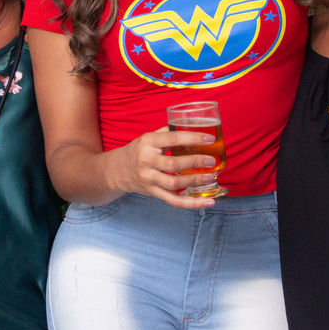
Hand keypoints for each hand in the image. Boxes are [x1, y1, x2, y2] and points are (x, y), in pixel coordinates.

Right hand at [102, 126, 219, 208]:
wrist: (117, 170)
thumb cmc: (138, 150)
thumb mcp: (148, 138)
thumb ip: (167, 133)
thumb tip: (193, 127)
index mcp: (147, 142)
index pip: (172, 139)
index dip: (192, 138)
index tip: (209, 139)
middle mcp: (146, 161)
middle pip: (173, 164)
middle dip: (195, 162)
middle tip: (211, 161)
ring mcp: (148, 179)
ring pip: (173, 184)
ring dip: (194, 181)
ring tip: (211, 178)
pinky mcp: (152, 192)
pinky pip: (173, 200)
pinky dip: (192, 203)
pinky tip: (207, 202)